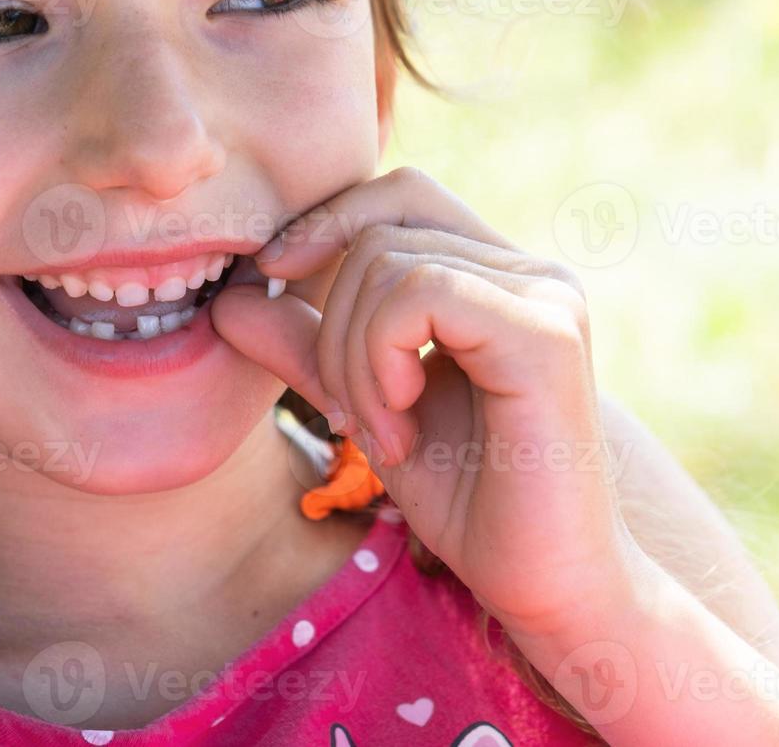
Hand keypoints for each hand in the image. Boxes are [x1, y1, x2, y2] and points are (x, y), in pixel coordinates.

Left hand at [209, 166, 633, 633]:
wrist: (546, 584)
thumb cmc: (471, 502)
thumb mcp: (369, 409)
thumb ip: (310, 347)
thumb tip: (231, 297)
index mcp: (502, 279)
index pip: (401, 196)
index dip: (328, 221)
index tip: (274, 277)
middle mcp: (534, 273)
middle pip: (380, 229)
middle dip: (332, 322)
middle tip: (350, 415)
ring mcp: (547, 298)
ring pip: (389, 263)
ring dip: (352, 357)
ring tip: (383, 432)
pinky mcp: (546, 335)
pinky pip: (421, 294)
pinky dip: (381, 359)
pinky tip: (402, 425)